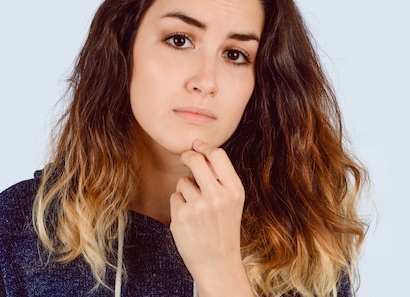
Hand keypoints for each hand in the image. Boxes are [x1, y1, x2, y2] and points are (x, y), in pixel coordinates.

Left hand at [170, 140, 252, 296]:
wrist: (218, 263)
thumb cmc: (224, 228)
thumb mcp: (232, 201)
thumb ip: (220, 176)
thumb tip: (199, 147)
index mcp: (234, 191)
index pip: (217, 155)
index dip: (204, 147)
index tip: (197, 146)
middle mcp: (217, 197)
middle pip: (196, 160)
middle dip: (187, 156)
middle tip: (185, 159)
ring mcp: (198, 207)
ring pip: (182, 181)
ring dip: (185, 189)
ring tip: (196, 208)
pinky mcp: (181, 216)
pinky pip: (174, 197)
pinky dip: (179, 204)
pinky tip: (189, 219)